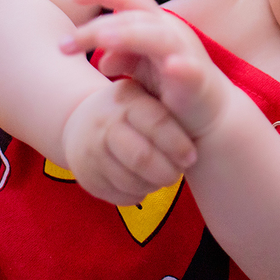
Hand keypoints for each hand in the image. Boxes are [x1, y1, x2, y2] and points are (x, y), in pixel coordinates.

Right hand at [60, 77, 196, 205]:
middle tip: (179, 173)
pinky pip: (119, 196)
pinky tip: (145, 184)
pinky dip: (139, 194)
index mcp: (126, 99)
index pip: (156, 123)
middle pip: (141, 157)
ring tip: (164, 177)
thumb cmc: (134, 109)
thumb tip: (195, 82)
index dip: (177, 144)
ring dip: (154, 184)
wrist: (83, 121)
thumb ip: (171, 97)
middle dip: (167, 171)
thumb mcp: (148, 95)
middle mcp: (103, 124)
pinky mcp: (85, 176)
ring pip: (131, 182)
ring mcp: (89, 151)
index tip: (191, 157)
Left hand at [64, 0, 231, 138]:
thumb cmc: (173, 90)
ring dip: (130, 35)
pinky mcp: (197, 79)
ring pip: (157, 36)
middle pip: (133, 19)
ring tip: (104, 39)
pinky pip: (189, 68)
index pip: (129, 0)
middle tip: (64, 44)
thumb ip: (123, 57)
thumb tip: (100, 58)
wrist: (209, 118)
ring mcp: (186, 54)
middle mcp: (171, 33)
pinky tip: (170, 65)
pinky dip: (180, 65)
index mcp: (157, 26)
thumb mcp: (143, 71)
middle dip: (97, 30)